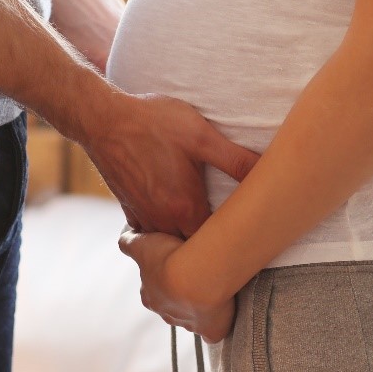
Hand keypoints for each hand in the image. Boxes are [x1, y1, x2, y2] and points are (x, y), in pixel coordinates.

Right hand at [85, 92, 258, 237]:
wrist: (102, 119)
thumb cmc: (153, 123)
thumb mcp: (201, 135)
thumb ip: (236, 159)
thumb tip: (269, 172)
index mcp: (185, 207)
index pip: (213, 248)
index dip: (231, 247)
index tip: (247, 243)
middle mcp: (162, 219)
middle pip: (191, 252)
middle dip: (209, 250)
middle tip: (231, 243)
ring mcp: (142, 216)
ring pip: (168, 244)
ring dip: (185, 243)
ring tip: (206, 236)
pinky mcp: (128, 208)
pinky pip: (148, 233)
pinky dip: (162, 233)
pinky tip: (174, 219)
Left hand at [118, 229, 235, 342]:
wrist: (196, 276)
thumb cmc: (169, 258)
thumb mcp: (142, 245)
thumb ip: (129, 243)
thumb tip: (124, 240)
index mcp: (150, 297)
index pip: (152, 291)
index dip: (162, 279)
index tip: (173, 265)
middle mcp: (166, 314)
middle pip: (171, 306)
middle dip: (179, 295)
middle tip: (194, 275)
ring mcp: (188, 324)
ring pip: (190, 318)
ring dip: (198, 307)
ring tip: (211, 288)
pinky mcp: (210, 330)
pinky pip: (211, 334)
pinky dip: (215, 328)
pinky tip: (221, 318)